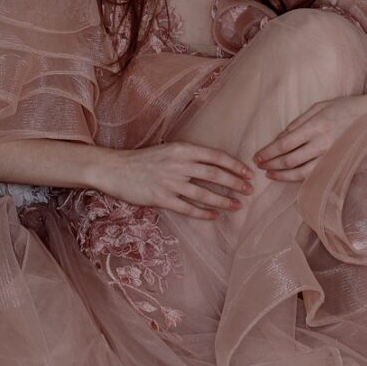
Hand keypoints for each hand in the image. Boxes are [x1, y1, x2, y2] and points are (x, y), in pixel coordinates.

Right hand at [98, 142, 255, 220]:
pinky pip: (188, 208)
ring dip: (223, 201)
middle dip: (235, 183)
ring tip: (237, 206)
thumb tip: (214, 164)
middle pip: (214, 174)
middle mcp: (178, 164)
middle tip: (249, 190)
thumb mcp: (168, 150)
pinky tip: (214, 216)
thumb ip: (189, 156)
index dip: (234, 165)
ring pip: (204, 193)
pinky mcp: (161, 199)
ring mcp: (170, 182)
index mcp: (182, 149)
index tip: (248, 172)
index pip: (215, 156)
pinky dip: (203, 213)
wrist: (116, 169)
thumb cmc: (144, 160)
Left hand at [253, 95, 366, 181]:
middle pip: (290, 160)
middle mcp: (322, 143)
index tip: (257, 156)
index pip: (285, 144)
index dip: (268, 152)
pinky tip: (290, 177)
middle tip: (259, 166)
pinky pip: (315, 175)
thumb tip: (280, 138)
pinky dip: (300, 178)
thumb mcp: (318, 107)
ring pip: (302, 172)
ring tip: (270, 174)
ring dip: (283, 175)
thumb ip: (298, 123)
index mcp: (315, 126)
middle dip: (271, 164)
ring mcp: (330, 156)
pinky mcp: (337, 164)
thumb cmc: (343, 107)